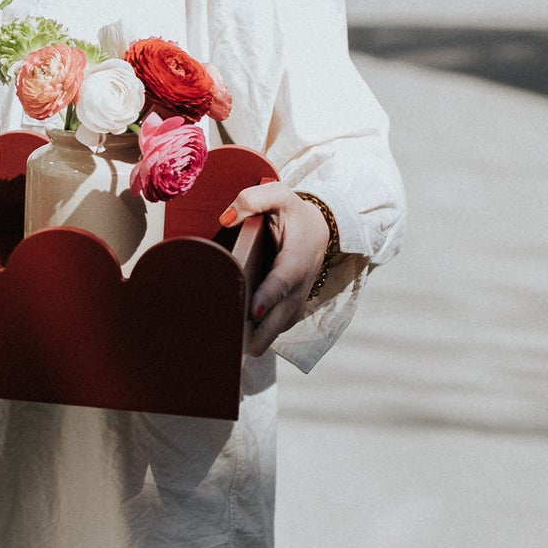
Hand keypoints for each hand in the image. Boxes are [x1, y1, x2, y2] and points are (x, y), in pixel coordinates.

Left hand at [219, 185, 331, 355]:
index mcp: (296, 257)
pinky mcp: (291, 309)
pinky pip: (277, 327)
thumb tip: (227, 218)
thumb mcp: (278, 196)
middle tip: (237, 348)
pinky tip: (236, 344)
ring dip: (260, 339)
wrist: (320, 229)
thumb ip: (254, 199)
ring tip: (230, 351)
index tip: (255, 311)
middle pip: (282, 315)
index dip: (270, 296)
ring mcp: (297, 300)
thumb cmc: (293, 213)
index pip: (283, 280)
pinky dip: (261, 337)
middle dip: (262, 333)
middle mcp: (299, 284)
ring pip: (279, 327)